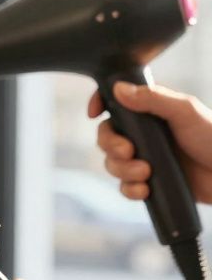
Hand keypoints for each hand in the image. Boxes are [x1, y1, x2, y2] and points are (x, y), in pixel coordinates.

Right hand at [90, 81, 211, 202]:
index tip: (94, 113)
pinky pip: (125, 187)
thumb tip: (118, 89)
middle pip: (107, 137)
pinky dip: (130, 190)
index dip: (101, 104)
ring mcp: (147, 158)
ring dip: (122, 170)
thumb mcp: (185, 111)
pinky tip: (145, 190)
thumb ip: (153, 99)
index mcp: (151, 111)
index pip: (116, 103)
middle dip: (111, 146)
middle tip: (128, 152)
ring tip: (146, 173)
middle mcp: (146, 134)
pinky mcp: (151, 182)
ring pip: (113, 164)